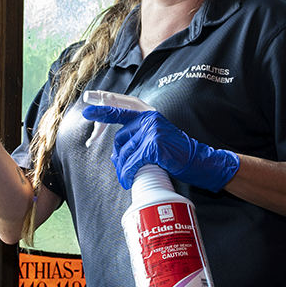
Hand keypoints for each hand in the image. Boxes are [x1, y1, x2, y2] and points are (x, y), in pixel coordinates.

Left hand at [81, 106, 238, 191]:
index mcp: (148, 115)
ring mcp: (152, 130)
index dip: (104, 109)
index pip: (122, 108)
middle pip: (120, 139)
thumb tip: (116, 154)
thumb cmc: (176, 153)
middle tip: (121, 171)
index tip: (87, 107)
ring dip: (123, 169)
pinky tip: (130, 179)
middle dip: (118, 158)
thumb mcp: (156, 139)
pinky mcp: (154, 145)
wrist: (198, 160)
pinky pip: (132, 161)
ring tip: (128, 178)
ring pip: (125, 153)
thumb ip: (139, 138)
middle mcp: (149, 119)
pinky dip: (129, 173)